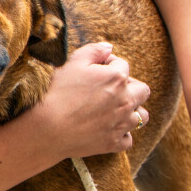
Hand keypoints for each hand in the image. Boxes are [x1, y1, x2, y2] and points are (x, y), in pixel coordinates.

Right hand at [35, 42, 150, 158]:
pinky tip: (108, 130)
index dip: (109, 65)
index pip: (123, 65)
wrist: (48, 128)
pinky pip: (128, 139)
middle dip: (130, 87)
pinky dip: (121, 134)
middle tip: (111, 89)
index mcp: (117, 78)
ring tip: (116, 110)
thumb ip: (94, 51)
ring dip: (132, 111)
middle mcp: (126, 100)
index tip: (96, 70)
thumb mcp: (73, 63)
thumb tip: (109, 48)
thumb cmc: (58, 93)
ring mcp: (122, 124)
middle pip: (142, 91)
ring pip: (141, 116)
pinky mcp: (114, 143)